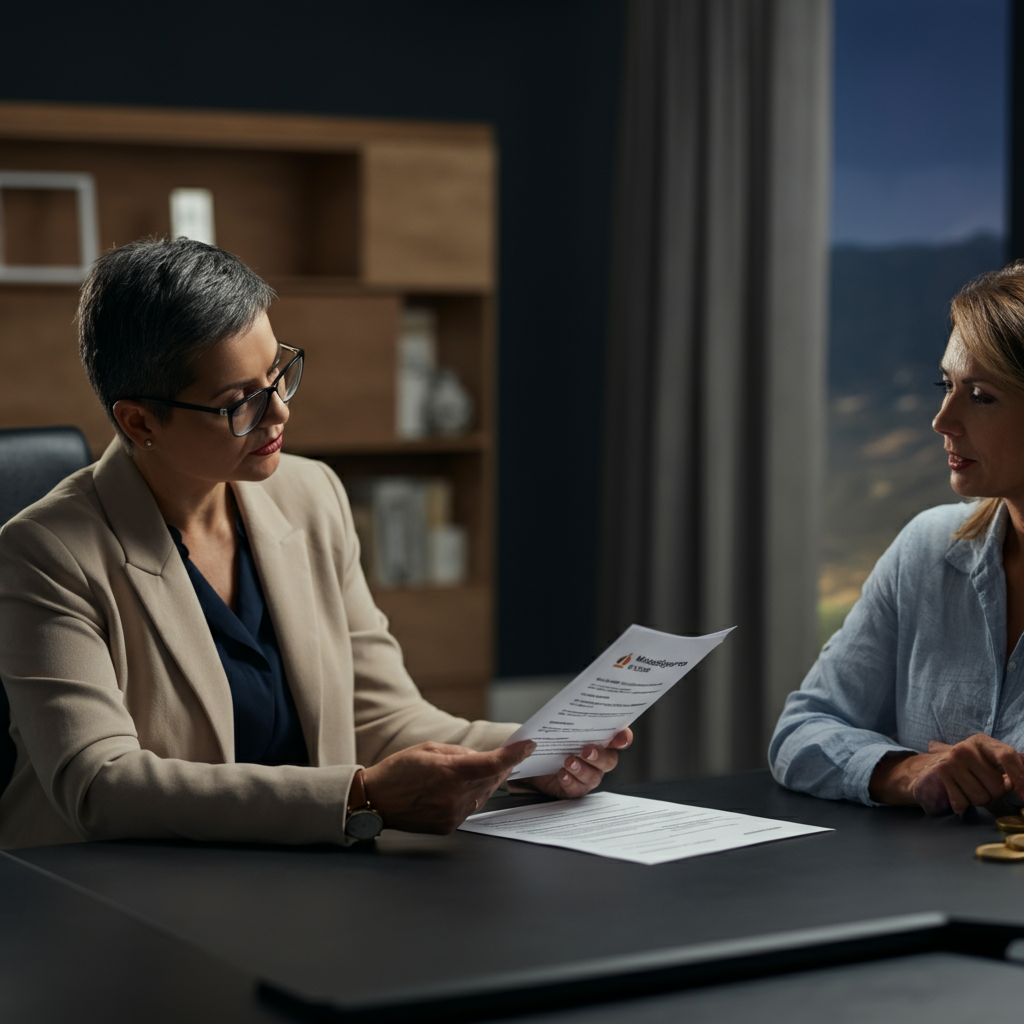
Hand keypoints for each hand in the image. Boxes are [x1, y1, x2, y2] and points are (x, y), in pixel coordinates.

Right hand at [359, 739, 535, 833]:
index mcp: (451, 772)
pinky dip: (470, 796)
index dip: (515, 754)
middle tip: (504, 756)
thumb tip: (480, 757)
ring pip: (483, 795)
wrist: (375, 801)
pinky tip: (458, 789)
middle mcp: (455, 796)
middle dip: (500, 767)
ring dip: (484, 782)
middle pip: (492, 779)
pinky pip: (470, 808)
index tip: (528, 746)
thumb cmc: (398, 771)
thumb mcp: (429, 749)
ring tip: (470, 772)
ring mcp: (453, 814)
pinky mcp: (448, 826)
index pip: (494, 763)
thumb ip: (459, 752)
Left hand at [523, 728, 632, 799]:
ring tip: (568, 761)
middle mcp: (597, 759)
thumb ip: (560, 723)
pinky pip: (577, 789)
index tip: (621, 739)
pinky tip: (562, 775)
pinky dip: (571, 782)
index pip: (619, 738)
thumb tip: (552, 724)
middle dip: (599, 756)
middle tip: (586, 751)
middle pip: (609, 760)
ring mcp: (587, 775)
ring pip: (594, 776)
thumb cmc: (551, 740)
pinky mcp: (575, 788)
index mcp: (598, 740)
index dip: (624, 738)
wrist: (536, 760)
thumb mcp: (555, 727)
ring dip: (582, 769)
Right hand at [869, 734, 1023, 813]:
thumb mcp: (985, 761)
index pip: (1008, 756)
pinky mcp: (940, 774)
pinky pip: (963, 802)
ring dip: (976, 801)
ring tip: (964, 789)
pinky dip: (960, 804)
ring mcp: (951, 760)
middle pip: (998, 786)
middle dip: (993, 795)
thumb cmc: (962, 769)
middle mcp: (967, 747)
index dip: (1021, 778)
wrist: (922, 771)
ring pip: (982, 797)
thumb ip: (1008, 764)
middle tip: (978, 786)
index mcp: (983, 742)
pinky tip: (954, 794)